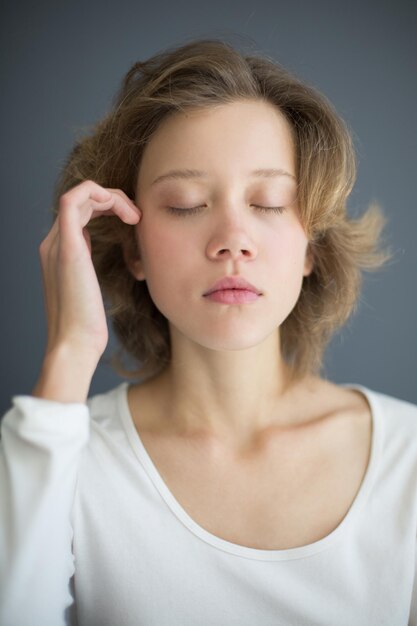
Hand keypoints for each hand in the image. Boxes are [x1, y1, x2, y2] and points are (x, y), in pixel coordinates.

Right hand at [38, 179, 140, 366]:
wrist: (74, 345)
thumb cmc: (87, 325)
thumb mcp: (90, 291)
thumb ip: (90, 270)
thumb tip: (99, 261)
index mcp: (59, 252)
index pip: (80, 211)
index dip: (107, 206)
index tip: (133, 221)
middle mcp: (53, 244)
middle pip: (81, 200)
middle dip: (112, 199)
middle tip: (137, 216)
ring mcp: (57, 244)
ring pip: (79, 194)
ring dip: (111, 197)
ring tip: (135, 216)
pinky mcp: (67, 248)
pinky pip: (73, 200)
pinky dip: (100, 195)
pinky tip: (127, 214)